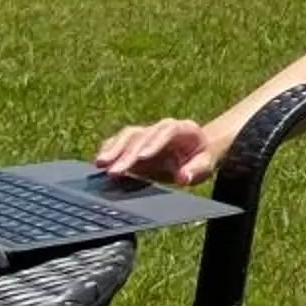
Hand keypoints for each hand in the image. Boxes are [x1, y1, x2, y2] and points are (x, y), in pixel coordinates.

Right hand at [94, 117, 216, 185]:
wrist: (195, 151)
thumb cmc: (201, 158)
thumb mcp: (205, 165)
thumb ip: (196, 170)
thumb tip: (183, 177)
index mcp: (182, 129)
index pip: (166, 131)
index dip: (153, 143)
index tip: (141, 158)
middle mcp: (161, 127)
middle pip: (142, 136)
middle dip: (126, 154)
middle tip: (114, 171)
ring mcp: (146, 133)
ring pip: (127, 136)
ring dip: (113, 149)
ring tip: (100, 164)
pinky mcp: (135, 141)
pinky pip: (119, 141)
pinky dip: (108, 150)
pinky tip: (99, 163)